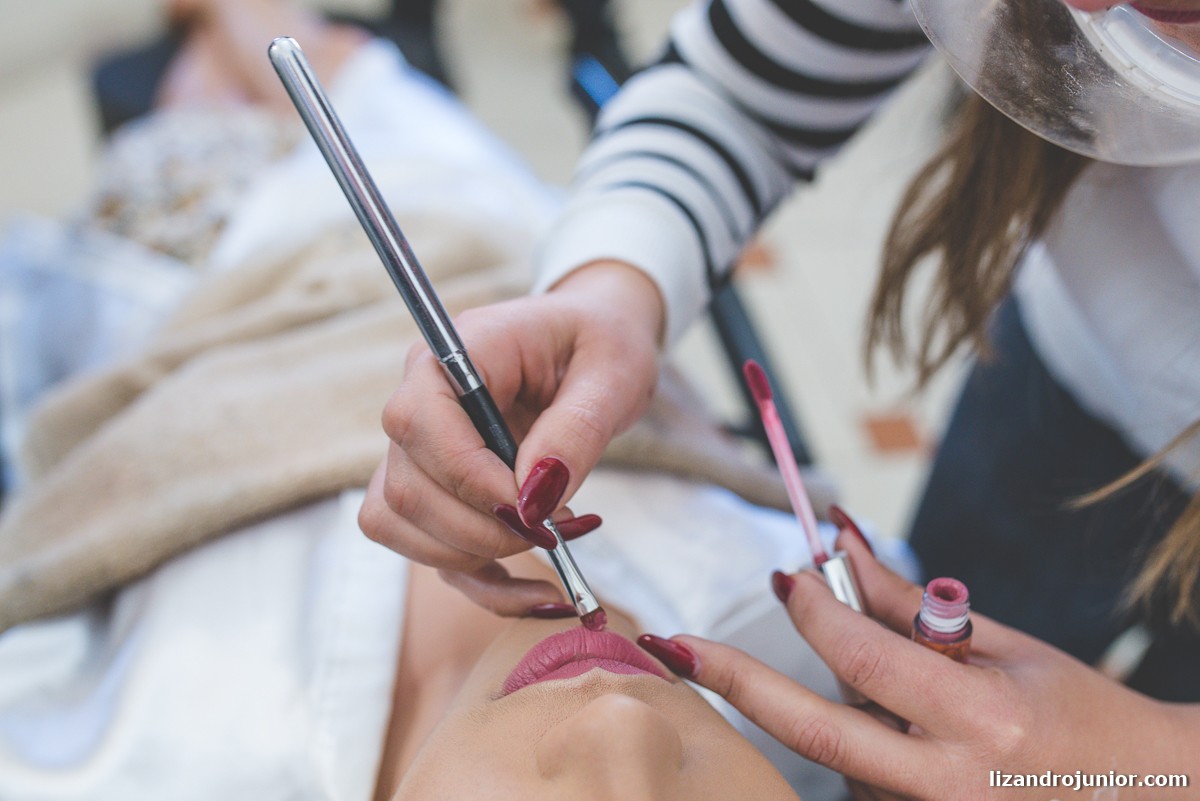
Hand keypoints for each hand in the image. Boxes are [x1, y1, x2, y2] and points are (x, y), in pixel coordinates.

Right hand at [359, 261, 664, 614]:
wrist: (597, 342)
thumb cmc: (603, 342)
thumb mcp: (612, 374)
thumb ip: (576, 429)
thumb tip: (533, 498)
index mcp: (456, 352)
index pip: (417, 423)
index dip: (468, 480)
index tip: (535, 508)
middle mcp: (421, 398)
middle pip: (404, 487)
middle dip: (480, 530)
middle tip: (555, 532)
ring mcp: (421, 446)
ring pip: (399, 523)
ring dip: (473, 557)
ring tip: (552, 544)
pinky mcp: (438, 486)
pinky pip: (429, 549)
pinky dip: (481, 583)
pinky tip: (539, 592)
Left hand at [639, 519, 1197, 799]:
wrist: (1145, 796)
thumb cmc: (1079, 711)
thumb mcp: (1006, 647)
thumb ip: (911, 609)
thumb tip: (839, 547)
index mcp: (981, 720)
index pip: (864, 656)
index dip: (815, 608)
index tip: (786, 573)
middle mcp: (948, 782)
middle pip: (813, 729)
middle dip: (734, 682)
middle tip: (671, 644)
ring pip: (839, 750)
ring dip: (837, 705)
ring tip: (906, 692)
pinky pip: (862, 778)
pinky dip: (863, 740)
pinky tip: (908, 730)